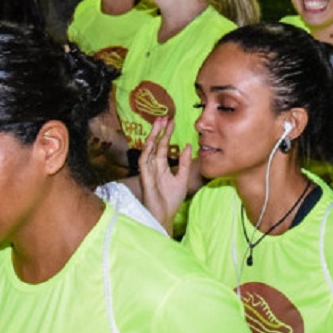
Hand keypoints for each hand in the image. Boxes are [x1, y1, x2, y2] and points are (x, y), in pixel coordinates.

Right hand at [138, 118, 192, 234]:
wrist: (165, 216)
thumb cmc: (171, 200)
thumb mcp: (182, 178)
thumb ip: (184, 163)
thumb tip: (188, 146)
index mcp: (161, 166)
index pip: (163, 146)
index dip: (167, 133)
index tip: (171, 120)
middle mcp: (153, 167)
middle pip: (155, 145)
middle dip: (158, 130)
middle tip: (164, 116)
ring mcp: (148, 172)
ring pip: (148, 150)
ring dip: (152, 137)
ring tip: (158, 124)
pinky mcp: (145, 179)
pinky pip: (144, 163)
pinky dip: (147, 153)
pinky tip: (151, 142)